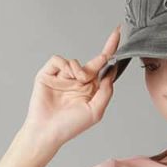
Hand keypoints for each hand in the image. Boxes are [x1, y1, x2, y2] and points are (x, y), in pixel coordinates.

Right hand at [22, 24, 121, 150]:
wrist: (47, 132)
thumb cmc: (70, 126)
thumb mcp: (95, 111)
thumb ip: (106, 91)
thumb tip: (111, 71)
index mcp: (90, 90)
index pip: (103, 70)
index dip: (111, 52)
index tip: (118, 34)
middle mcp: (77, 82)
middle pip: (93, 62)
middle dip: (105, 53)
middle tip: (115, 38)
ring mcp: (62, 77)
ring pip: (74, 62)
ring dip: (79, 69)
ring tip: (78, 81)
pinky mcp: (48, 74)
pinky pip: (58, 60)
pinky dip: (64, 65)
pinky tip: (67, 75)